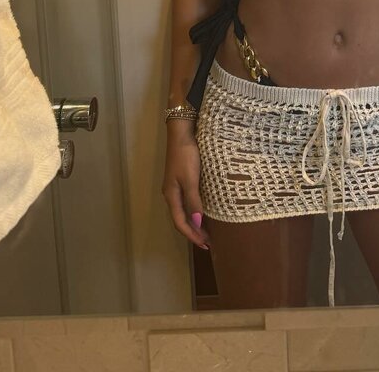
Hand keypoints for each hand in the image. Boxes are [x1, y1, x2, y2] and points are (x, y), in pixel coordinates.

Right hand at [162, 122, 208, 250]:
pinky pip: (187, 201)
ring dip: (194, 223)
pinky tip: (203, 210)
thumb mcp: (191, 178)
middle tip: (208, 242)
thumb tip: (197, 222)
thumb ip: (193, 200)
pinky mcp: (181, 179)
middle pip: (180, 219)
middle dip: (193, 232)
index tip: (205, 244)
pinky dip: (194, 211)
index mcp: (171, 195)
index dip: (192, 235)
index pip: (180, 222)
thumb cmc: (186, 155)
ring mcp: (175, 186)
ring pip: (183, 211)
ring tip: (206, 231)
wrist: (181, 133)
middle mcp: (171, 194)